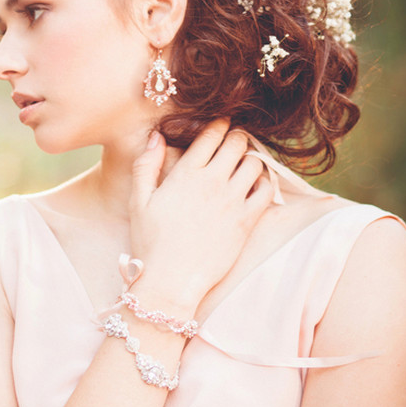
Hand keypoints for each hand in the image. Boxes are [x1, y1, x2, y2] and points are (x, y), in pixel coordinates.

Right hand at [129, 120, 272, 313]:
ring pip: (255, 162)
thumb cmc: (151, 242)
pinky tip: (255, 186)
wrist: (171, 281)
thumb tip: (157, 136)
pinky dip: (265, 182)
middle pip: (237, 143)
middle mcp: (211, 182)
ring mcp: (232, 202)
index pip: (211, 135)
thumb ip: (146, 165)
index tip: (221, 124)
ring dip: (251, 158)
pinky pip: (266, 191)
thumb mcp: (139, 201)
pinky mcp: (246, 222)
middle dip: (237, 137)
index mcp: (185, 174)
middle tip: (234, 142)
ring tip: (245, 163)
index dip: (218, 124)